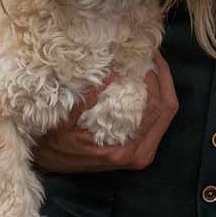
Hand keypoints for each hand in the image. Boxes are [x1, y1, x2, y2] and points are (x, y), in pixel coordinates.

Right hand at [33, 52, 178, 173]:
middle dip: (163, 79)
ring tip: (149, 62)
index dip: (157, 80)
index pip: (156, 110)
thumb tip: (112, 75)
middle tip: (150, 54)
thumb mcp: (66, 119)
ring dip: (160, 87)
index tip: (147, 56)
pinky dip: (154, 97)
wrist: (48, 162)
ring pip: (164, 115)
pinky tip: (143, 79)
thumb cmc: (54, 142)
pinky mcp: (137, 149)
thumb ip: (87, 100)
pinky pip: (155, 120)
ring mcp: (140, 154)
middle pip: (166, 111)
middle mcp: (138, 155)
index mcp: (125, 150)